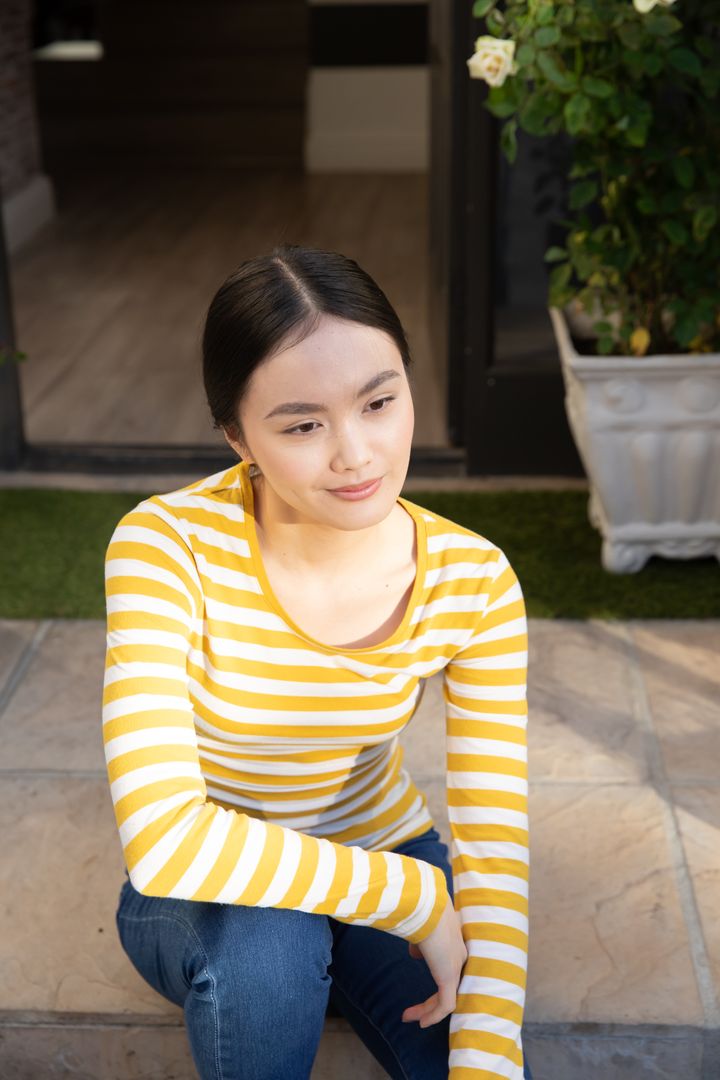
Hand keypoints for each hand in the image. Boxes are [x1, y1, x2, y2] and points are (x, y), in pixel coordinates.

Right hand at [402, 894, 467, 1027]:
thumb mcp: (420, 926)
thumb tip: (417, 954)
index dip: (435, 974)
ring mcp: (455, 966)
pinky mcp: (449, 977)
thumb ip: (421, 941)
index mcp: (453, 939)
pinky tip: (421, 1022)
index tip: (421, 978)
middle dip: (429, 1000)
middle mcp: (458, 954)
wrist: (424, 904)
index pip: (448, 963)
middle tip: (412, 1011)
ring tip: (409, 1017)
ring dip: (427, 1009)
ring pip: (447, 997)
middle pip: (448, 985)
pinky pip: (446, 1005)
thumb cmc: (418, 909)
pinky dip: (434, 1015)